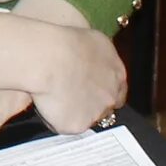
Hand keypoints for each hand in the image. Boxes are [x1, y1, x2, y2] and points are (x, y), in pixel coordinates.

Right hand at [20, 12, 126, 133]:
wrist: (50, 58)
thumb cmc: (67, 42)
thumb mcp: (93, 40)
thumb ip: (99, 58)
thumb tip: (90, 62)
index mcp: (117, 73)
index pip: (118, 91)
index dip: (102, 91)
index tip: (90, 90)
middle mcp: (111, 95)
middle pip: (104, 107)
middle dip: (90, 104)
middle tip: (70, 96)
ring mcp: (96, 113)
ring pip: (85, 118)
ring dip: (73, 111)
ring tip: (53, 96)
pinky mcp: (77, 125)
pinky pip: (65, 125)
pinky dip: (56, 117)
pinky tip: (47, 102)